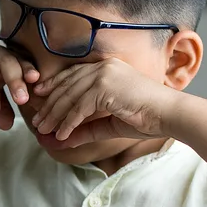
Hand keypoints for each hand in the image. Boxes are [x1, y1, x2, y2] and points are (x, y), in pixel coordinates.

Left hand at [30, 59, 181, 144]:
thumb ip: (86, 128)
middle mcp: (103, 67)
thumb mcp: (109, 124)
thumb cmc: (146, 118)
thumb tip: (61, 140)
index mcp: (106, 68)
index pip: (72, 75)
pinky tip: (62, 135)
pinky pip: (79, 107)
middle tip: (37, 122)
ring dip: (54, 115)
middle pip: (67, 85)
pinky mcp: (105, 87)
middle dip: (49, 105)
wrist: (170, 115)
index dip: (53, 87)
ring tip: (43, 130)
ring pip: (69, 97)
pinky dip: (68, 122)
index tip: (39, 100)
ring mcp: (104, 74)